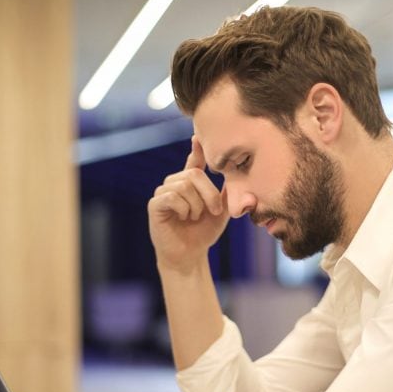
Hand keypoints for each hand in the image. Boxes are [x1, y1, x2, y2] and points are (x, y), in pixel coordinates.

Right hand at [148, 137, 229, 272]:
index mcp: (191, 184)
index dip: (197, 149)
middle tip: (215, 211)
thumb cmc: (204, 233)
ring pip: (183, 185)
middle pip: (193, 174)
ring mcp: (163, 193)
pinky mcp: (155, 205)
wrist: (190, 255)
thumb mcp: (221, 211)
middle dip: (209, 194)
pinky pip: (171, 197)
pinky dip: (183, 208)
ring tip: (195, 217)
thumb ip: (226, 192)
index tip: (198, 136)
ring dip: (197, 205)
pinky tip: (184, 217)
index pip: (194, 161)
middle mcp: (175, 184)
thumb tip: (237, 174)